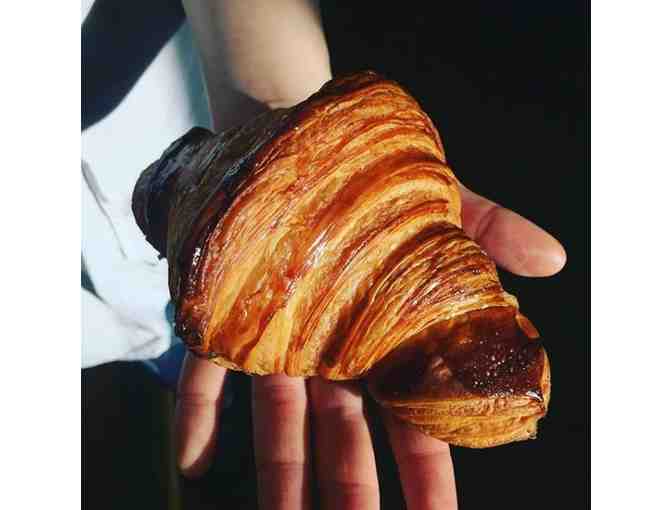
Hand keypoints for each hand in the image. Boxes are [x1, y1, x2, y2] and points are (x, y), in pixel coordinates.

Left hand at [174, 186, 565, 509]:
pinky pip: (208, 373)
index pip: (414, 422)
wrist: (304, 150)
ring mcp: (279, 342)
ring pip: (281, 422)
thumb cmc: (376, 186)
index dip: (428, 478)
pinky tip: (193, 460)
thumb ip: (493, 231)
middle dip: (349, 495)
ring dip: (279, 477)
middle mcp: (335, 353)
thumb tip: (555, 259)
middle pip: (344, 439)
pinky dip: (199, 413)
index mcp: (387, 339)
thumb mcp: (441, 204)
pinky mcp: (228, 320)